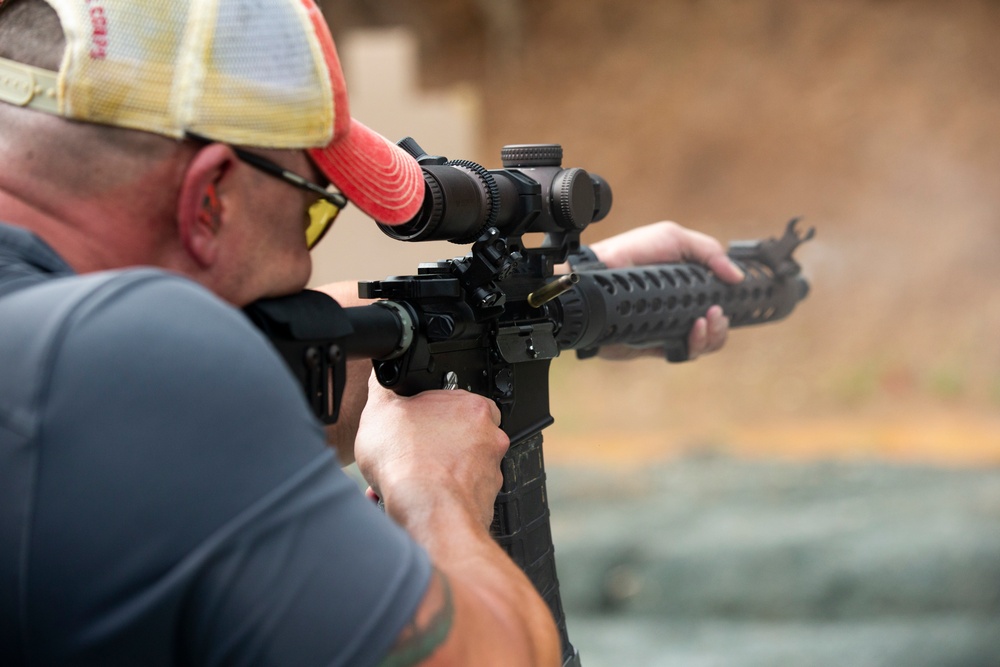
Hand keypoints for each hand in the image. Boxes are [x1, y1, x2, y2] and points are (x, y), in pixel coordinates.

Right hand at [354, 374, 508, 528]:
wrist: (428, 513)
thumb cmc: (411, 465)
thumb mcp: (380, 411)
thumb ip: (383, 389)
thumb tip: (382, 380)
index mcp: (473, 408)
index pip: (453, 400)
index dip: (426, 412)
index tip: (411, 423)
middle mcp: (490, 438)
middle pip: (455, 435)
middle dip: (428, 444)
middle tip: (404, 452)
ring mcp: (490, 471)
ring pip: (455, 466)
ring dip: (429, 471)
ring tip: (402, 479)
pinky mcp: (484, 501)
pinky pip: (456, 494)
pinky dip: (436, 495)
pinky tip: (413, 498)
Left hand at [588, 221, 744, 360]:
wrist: (597, 279)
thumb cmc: (631, 253)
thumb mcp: (672, 237)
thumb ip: (707, 251)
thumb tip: (737, 277)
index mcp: (689, 283)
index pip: (720, 297)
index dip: (732, 300)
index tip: (738, 296)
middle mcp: (682, 306)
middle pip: (718, 324)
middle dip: (724, 322)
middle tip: (715, 311)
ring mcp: (671, 326)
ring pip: (706, 341)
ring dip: (714, 334)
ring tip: (705, 320)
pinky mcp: (658, 343)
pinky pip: (687, 352)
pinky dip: (697, 344)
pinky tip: (693, 330)